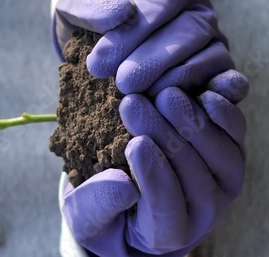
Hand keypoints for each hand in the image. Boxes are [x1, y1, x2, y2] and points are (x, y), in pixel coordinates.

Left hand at [55, 0, 231, 95]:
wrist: (93, 34)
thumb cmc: (89, 11)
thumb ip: (93, 2)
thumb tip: (120, 15)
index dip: (133, 33)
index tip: (100, 64)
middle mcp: (195, 5)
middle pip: (190, 30)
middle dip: (155, 60)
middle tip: (124, 84)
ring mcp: (209, 36)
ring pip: (210, 56)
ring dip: (175, 80)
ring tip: (140, 97)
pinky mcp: (214, 67)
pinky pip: (225, 80)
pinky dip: (212, 95)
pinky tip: (180, 107)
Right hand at [62, 85, 245, 255]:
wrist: (133, 198)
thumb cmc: (106, 210)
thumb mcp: (87, 216)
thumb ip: (98, 205)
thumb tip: (124, 184)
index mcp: (166, 233)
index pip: (166, 207)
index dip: (153, 176)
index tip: (134, 144)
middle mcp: (202, 211)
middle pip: (193, 173)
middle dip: (163, 136)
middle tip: (132, 104)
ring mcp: (221, 183)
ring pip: (221, 154)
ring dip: (192, 120)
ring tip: (163, 94)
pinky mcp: (229, 154)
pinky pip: (236, 133)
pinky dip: (222, 111)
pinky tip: (199, 92)